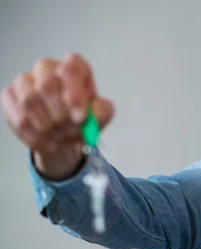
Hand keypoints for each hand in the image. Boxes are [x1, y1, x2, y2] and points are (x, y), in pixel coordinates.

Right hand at [1, 53, 113, 179]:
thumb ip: (103, 111)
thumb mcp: (101, 116)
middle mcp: (48, 68)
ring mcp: (25, 80)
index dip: (74, 91)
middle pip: (47, 83)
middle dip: (60, 114)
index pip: (71, 66)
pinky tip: (47, 143)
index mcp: (75, 67)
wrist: (65, 134)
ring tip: (60, 138)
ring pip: (29, 100)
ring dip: (47, 126)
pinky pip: (17, 116)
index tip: (81, 116)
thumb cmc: (83, 118)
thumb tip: (93, 112)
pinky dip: (34, 136)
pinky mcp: (10, 96)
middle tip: (69, 130)